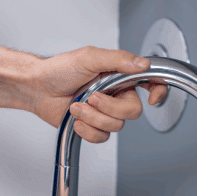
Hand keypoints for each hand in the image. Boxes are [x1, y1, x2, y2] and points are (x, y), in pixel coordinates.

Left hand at [25, 46, 169, 140]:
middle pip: (133, 111)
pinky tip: (77, 119)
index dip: (158, 90)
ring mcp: (105, 112)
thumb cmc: (59, 70)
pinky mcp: (94, 126)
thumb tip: (142, 63)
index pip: (150, 81)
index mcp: (119, 75)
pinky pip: (102, 137)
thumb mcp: (89, 57)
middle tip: (92, 97)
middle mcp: (115, 94)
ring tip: (77, 106)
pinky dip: (87, 130)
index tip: (152, 97)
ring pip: (116, 126)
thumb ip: (118, 59)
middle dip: (110, 108)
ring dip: (93, 117)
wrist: (37, 89)